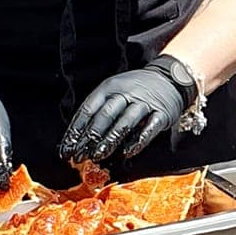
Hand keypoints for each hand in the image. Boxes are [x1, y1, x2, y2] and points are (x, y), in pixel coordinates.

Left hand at [59, 54, 201, 165]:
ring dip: (110, 140)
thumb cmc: (134, 91)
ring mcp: (144, 103)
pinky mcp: (162, 113)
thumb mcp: (113, 92)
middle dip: (90, 138)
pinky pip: (149, 128)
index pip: (88, 109)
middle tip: (79, 156)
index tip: (66, 149)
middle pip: (105, 115)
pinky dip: (138, 140)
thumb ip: (98, 112)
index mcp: (109, 88)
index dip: (75, 131)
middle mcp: (126, 93)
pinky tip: (128, 153)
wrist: (169, 77)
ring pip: (125, 122)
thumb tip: (77, 140)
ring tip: (98, 157)